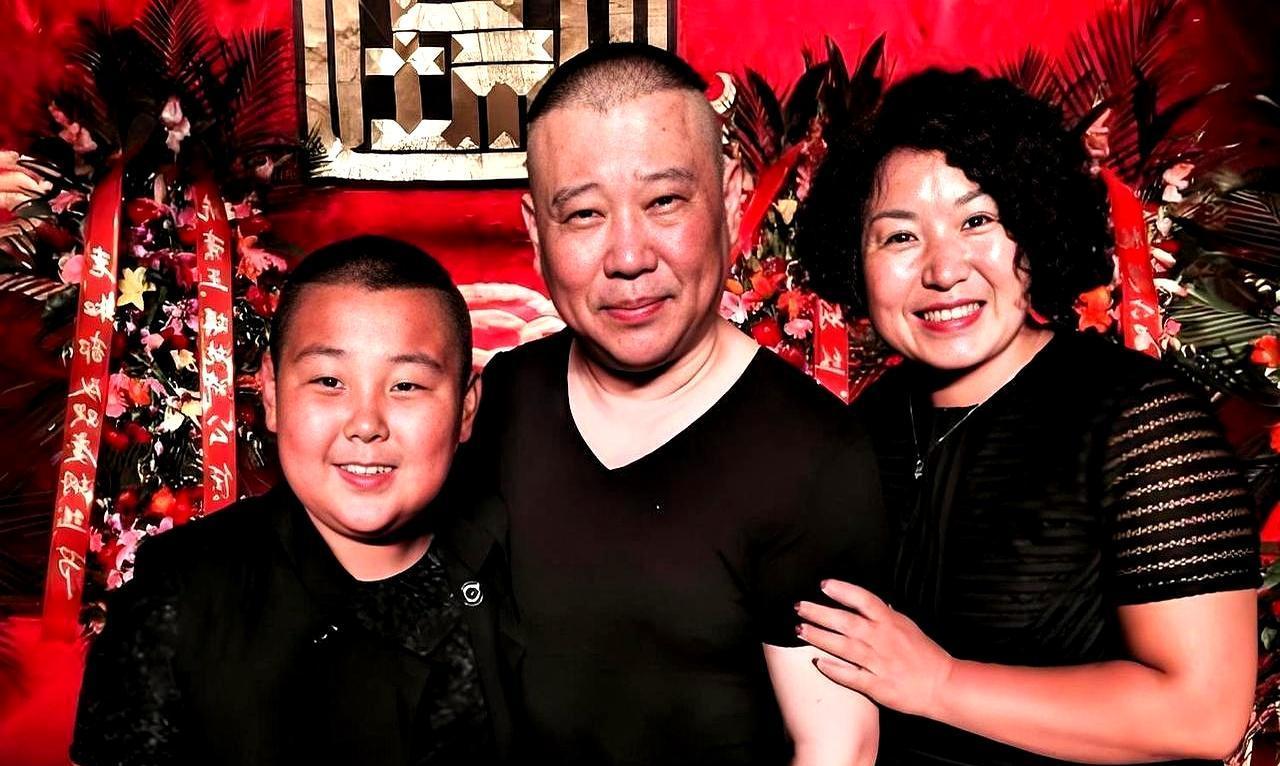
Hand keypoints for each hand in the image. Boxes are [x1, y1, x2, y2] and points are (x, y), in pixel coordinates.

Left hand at [795, 579, 954, 718]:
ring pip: (844, 646)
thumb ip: (885, 615)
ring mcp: (879, 662)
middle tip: (799, 607)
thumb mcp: (906, 626)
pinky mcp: (878, 685)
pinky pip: (851, 675)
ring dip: (819, 637)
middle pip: (846, 622)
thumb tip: (867, 602)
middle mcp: (883, 639)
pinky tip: (818, 662)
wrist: (942, 685)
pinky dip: (834, 669)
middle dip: (820, 613)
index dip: (843, 590)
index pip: (864, 599)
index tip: (823, 585)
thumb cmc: (924, 654)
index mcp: (890, 622)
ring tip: (800, 630)